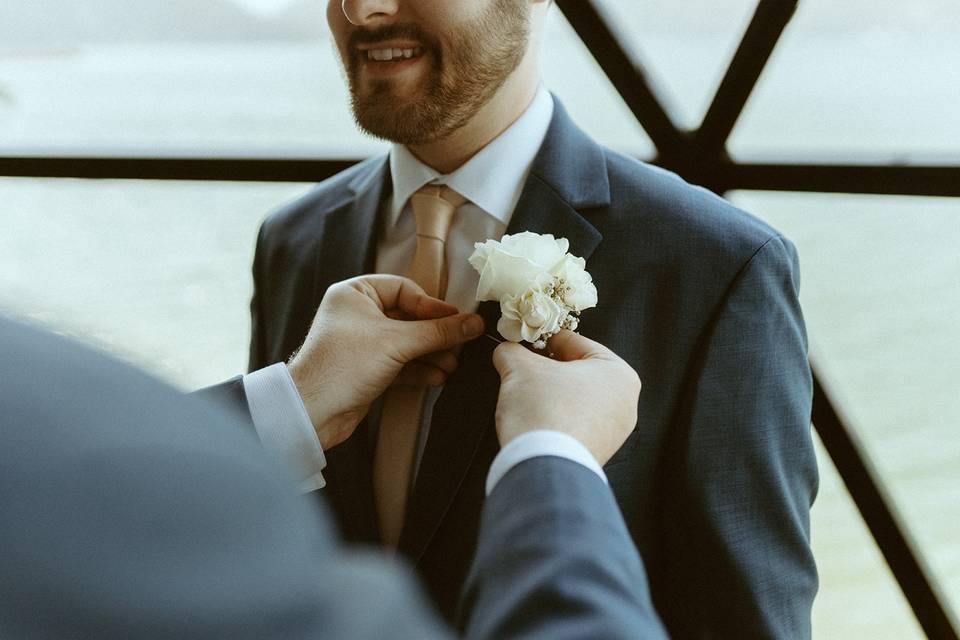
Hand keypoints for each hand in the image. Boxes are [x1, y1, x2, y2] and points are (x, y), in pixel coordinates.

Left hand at [287, 275, 483, 449]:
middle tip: (461, 343)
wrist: (312, 412)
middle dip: (434, 334)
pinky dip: (418, 370)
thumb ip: (438, 332)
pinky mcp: (366, 368)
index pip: (404, 290)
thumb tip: (475, 323)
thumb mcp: (397, 342)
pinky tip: (437, 378)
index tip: (457, 320)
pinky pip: (399, 363)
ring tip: (452, 365)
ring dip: (430, 354)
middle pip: (408, 317)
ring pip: (406, 343)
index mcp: (355, 293)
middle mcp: (357, 314)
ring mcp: (362, 343)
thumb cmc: (344, 365)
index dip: (431, 305)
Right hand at [492, 331, 640, 465]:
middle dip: (546, 368)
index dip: (543, 338)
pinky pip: (575, 423)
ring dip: (549, 392)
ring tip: (524, 393)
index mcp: (618, 373)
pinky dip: (556, 416)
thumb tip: (507, 351)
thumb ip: (512, 352)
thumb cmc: (544, 411)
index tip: (524, 340)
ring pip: (575, 398)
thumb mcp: (520, 369)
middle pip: (576, 371)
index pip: (574, 342)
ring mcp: (614, 431)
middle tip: (521, 366)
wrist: (543, 467)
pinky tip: (535, 417)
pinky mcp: (598, 451)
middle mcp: (625, 402)